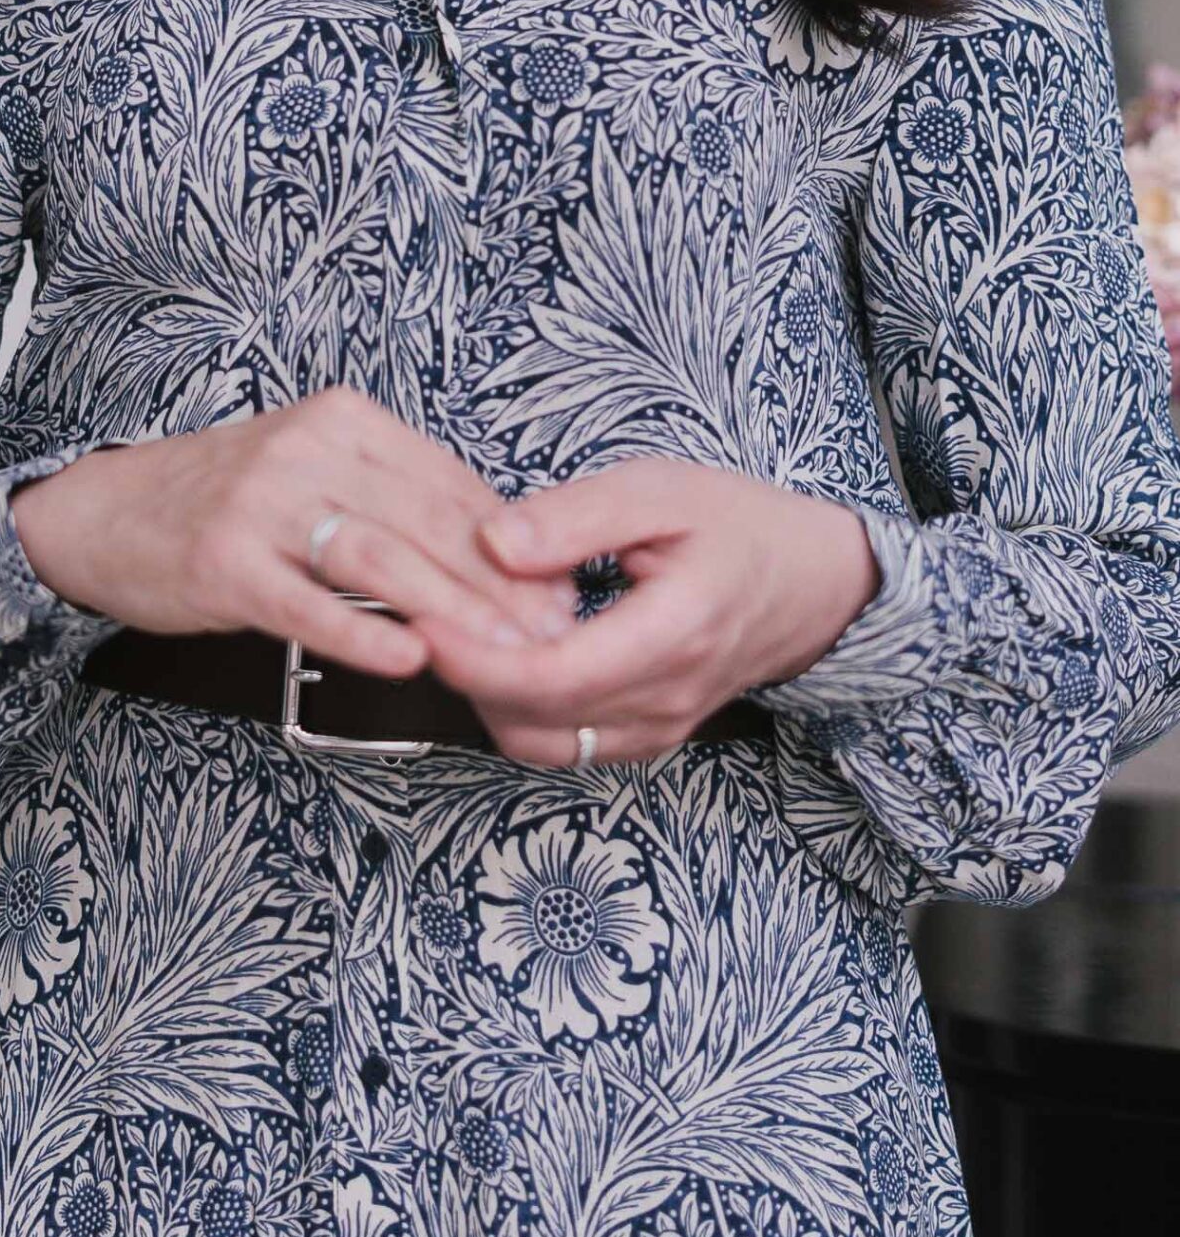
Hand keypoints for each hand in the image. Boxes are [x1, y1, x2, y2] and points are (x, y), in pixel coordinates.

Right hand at [10, 387, 578, 681]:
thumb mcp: (315, 474)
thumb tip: (503, 555)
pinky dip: (363, 633)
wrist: (103, 513)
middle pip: (429, 522)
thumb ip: (397, 502)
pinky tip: (410, 660)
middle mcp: (308, 448)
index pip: (453, 484)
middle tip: (556, 639)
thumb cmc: (225, 502)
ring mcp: (263, 503)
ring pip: (382, 559)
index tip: (563, 595)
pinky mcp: (225, 562)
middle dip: (502, 587)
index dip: (517, 545)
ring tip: (504, 657)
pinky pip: (308, 604)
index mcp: (345, 419)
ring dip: (452, 612)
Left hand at [409, 456, 881, 764]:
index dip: (474, 659)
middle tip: (425, 615)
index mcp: (674, 633)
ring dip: (488, 699)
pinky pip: (565, 745)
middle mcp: (666, 698)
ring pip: (542, 744)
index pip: (553, 677)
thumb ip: (574, 518)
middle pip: (534, 721)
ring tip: (462, 632)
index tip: (423, 620)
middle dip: (466, 676)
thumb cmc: (739, 527)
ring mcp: (658, 728)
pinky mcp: (646, 737)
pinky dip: (521, 710)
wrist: (813, 583)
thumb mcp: (659, 491)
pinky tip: (507, 655)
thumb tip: (491, 543)